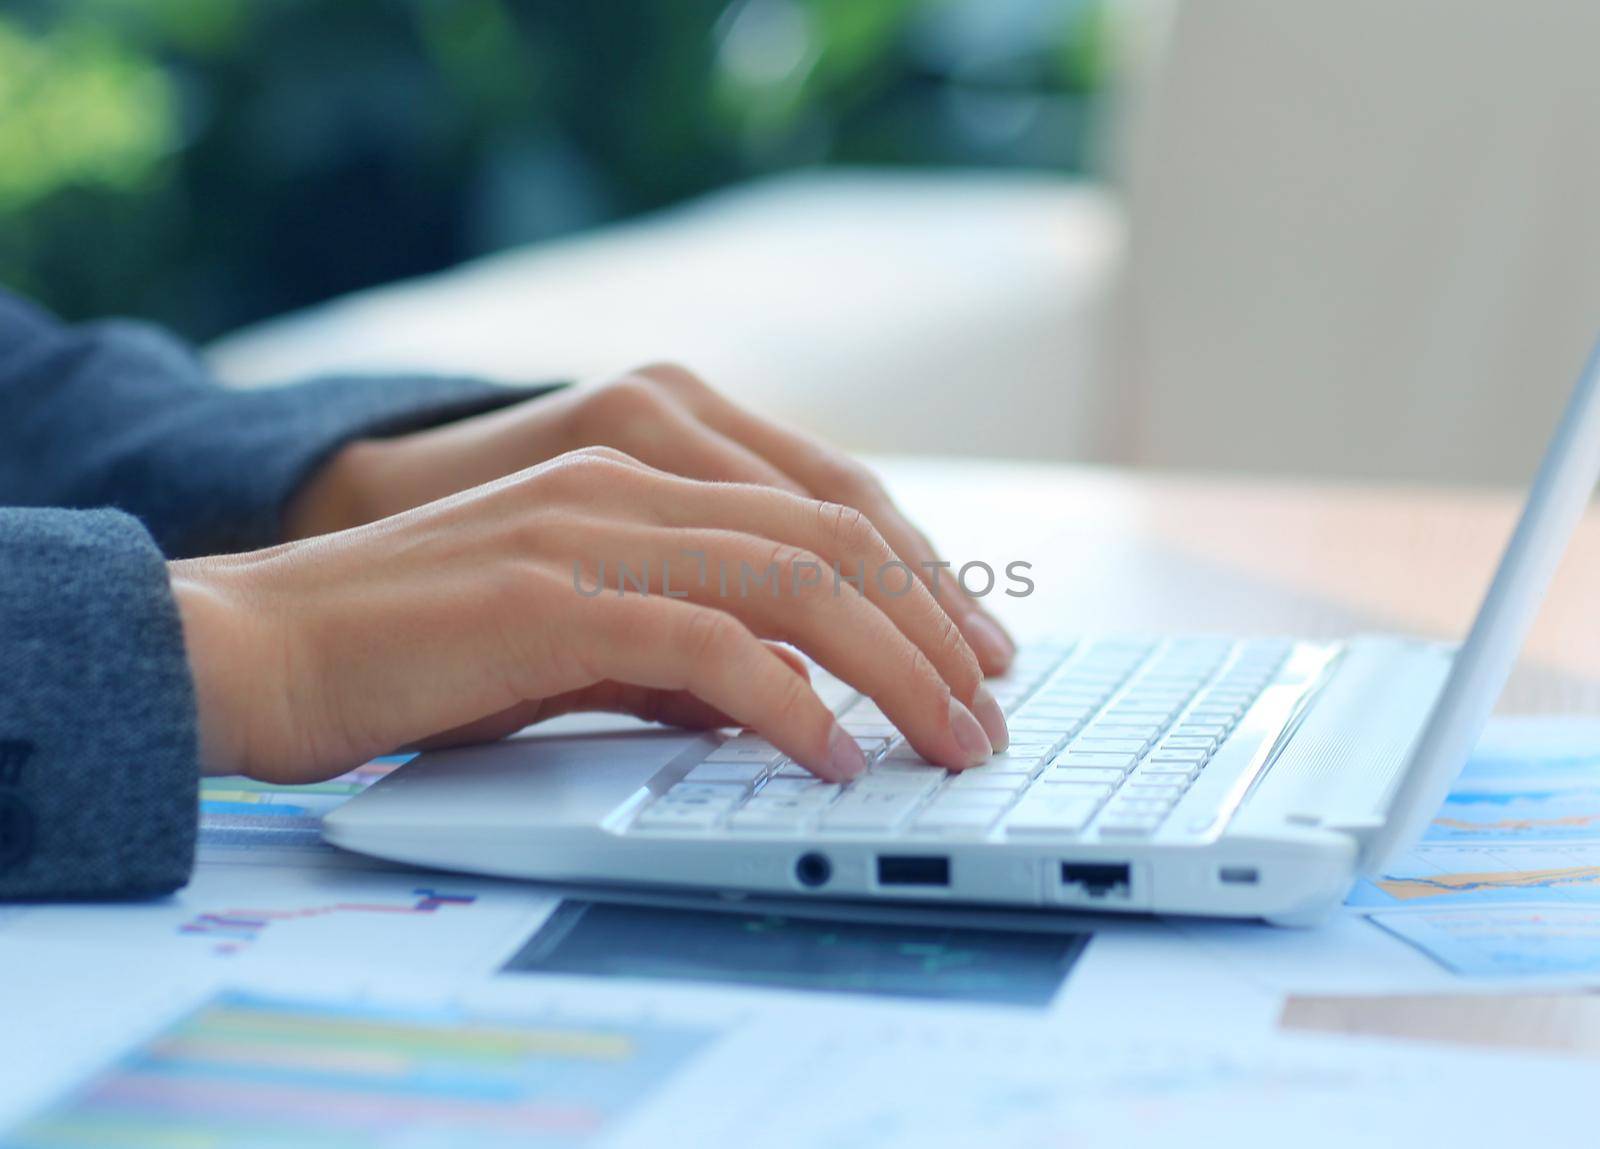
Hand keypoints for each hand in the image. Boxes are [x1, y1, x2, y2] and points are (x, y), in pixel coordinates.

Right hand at [176, 448, 1008, 785]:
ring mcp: (593, 526)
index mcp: (644, 465)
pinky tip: (834, 757)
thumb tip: (774, 695)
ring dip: (894, 668)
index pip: (825, 505)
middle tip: (989, 709)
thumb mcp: (574, 635)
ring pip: (796, 580)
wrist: (262, 640)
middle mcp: (631, 475)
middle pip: (835, 535)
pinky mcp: (551, 595)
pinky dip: (792, 706)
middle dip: (934, 628)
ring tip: (949, 739)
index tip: (975, 649)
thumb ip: (674, 645)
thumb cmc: (417, 645)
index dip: (919, 575)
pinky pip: (711, 644)